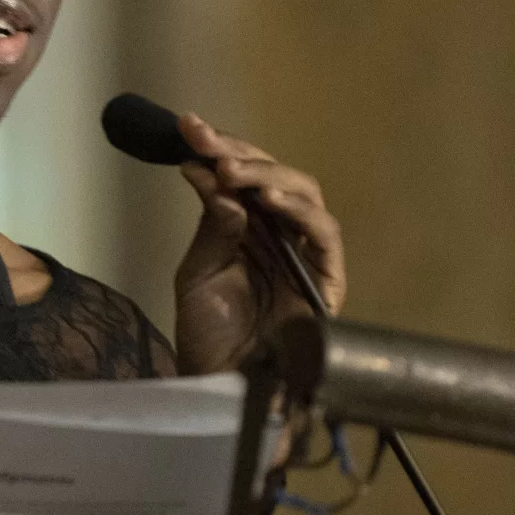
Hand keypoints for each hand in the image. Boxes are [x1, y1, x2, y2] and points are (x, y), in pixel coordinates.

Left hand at [172, 113, 345, 375]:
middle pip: (275, 178)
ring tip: (228, 170)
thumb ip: (212, 225)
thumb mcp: (199, 272)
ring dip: (265, 175)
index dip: (219, 149)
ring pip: (303, 195)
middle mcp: (282, 238)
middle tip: (204, 140)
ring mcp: (306, 257)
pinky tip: (265, 200)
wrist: (221, 388)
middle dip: (239, 155)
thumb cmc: (209, 338)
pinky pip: (324, 234)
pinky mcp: (327, 282)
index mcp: (250, 232)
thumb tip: (208, 171)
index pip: (243, 179)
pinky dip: (298, 211)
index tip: (187, 126)